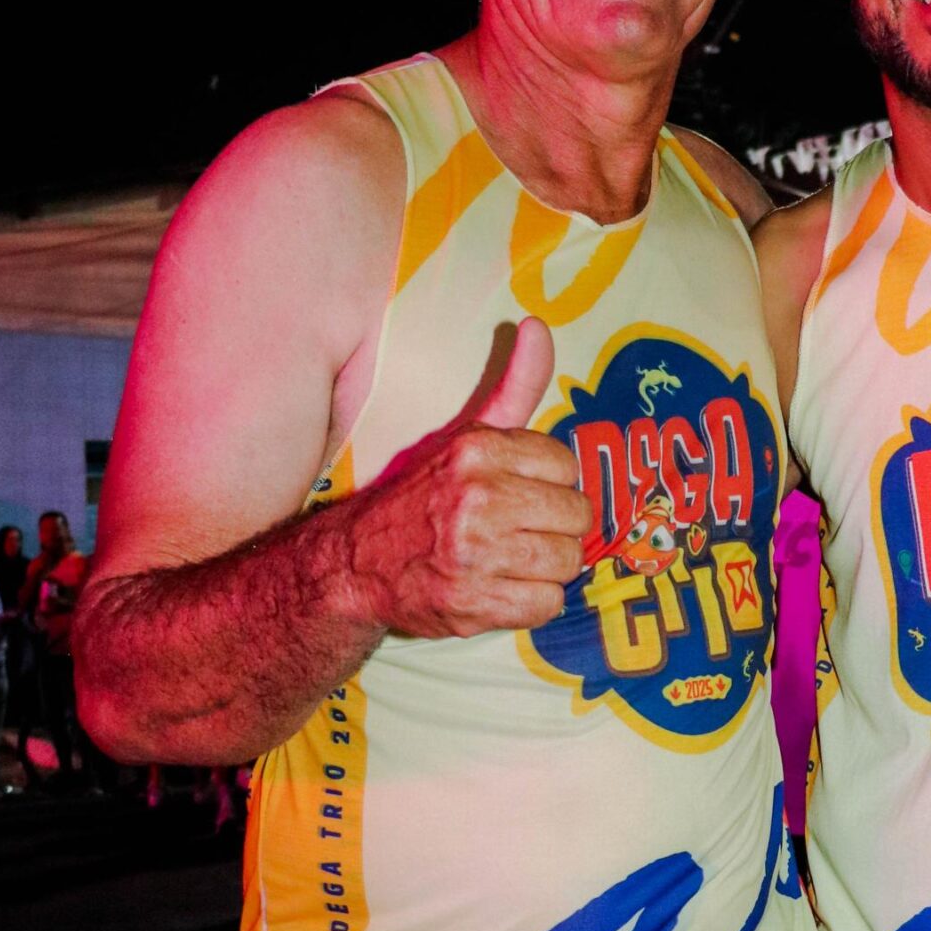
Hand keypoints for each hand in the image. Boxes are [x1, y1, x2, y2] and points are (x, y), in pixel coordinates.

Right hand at [340, 317, 591, 635]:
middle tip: (521, 531)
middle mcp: (477, 499)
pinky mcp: (473, 604)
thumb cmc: (421, 496)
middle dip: (554, 527)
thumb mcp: (464, 434)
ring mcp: (475, 555)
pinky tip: (503, 588)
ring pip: (567, 562)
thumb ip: (513, 384)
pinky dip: (533, 601)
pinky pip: (547, 604)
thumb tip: (538, 326)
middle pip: (576, 516)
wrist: (354, 564)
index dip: (550, 484)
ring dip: (546, 566)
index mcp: (477, 451)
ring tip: (511, 560)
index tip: (522, 493)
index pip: (566, 466)